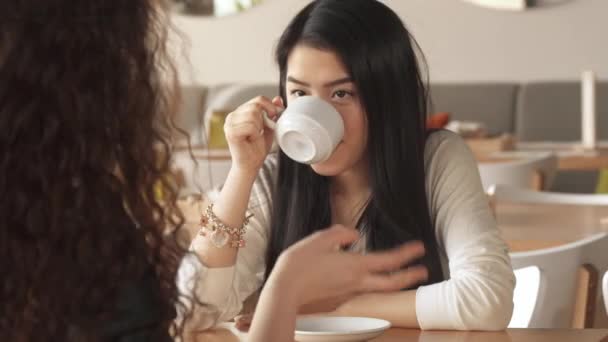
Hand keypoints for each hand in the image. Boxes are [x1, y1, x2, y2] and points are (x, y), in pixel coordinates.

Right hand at [224, 96, 282, 173]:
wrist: (250, 165)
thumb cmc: (257, 148)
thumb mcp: (269, 127)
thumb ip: (272, 113)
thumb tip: (278, 99)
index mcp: (240, 112)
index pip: (258, 99)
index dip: (270, 107)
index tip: (274, 117)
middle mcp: (232, 115)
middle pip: (256, 106)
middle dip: (264, 120)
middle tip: (261, 131)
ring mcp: (230, 123)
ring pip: (253, 115)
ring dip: (259, 128)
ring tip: (254, 136)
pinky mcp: (231, 132)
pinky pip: (250, 126)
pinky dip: (255, 134)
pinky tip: (251, 140)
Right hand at [267, 225, 427, 307]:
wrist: (285, 288)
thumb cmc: (300, 263)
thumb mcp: (321, 238)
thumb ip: (342, 233)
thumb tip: (354, 236)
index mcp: (355, 265)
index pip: (389, 260)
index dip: (407, 254)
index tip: (419, 248)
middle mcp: (356, 281)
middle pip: (391, 283)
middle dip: (410, 276)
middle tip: (423, 271)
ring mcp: (348, 290)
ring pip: (380, 288)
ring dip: (395, 282)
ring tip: (403, 276)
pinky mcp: (339, 295)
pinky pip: (365, 289)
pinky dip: (377, 284)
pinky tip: (372, 278)